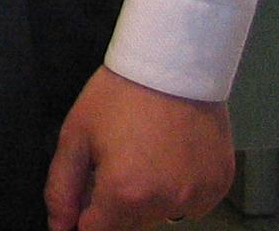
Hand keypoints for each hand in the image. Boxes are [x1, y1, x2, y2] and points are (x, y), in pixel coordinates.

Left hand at [44, 65, 234, 229]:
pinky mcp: (219, 186)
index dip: (85, 217)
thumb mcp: (75, 134)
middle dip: (116, 203)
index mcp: (125, 194)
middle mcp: (165, 204)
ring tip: (145, 152)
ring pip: (162, 215)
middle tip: (116, 160)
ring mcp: (197, 197)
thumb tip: (60, 225)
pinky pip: (192, 202)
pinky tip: (171, 155)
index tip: (88, 196)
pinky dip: (179, 188)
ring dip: (149, 198)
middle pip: (131, 226)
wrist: (173, 64)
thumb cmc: (122, 94)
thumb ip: (62, 187)